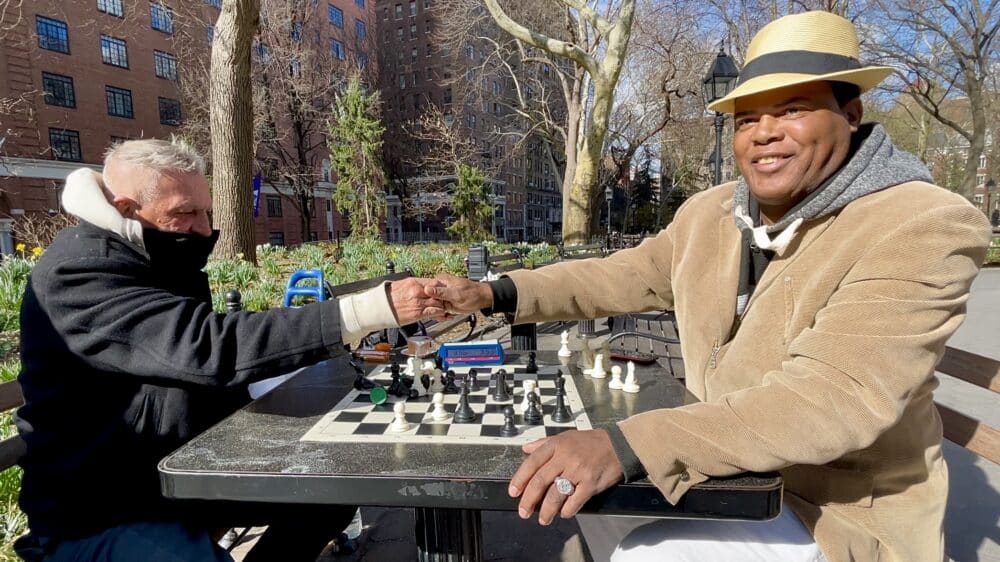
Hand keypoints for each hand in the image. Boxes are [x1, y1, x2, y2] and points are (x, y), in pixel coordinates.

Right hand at [387, 278, 447, 323]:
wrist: (379, 307)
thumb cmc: (388, 296)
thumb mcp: (401, 284)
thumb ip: (414, 285)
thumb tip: (422, 285)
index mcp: (414, 282)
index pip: (434, 283)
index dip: (440, 288)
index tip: (442, 291)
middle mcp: (418, 291)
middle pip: (438, 293)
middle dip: (443, 298)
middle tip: (445, 301)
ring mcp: (418, 302)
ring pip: (438, 303)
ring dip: (442, 306)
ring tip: (444, 309)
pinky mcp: (417, 313)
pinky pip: (434, 312)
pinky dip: (439, 314)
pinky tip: (441, 315)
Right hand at [426, 273, 492, 312]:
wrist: (482, 299)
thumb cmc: (472, 294)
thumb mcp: (456, 294)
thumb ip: (441, 292)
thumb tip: (427, 289)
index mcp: (440, 281)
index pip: (424, 289)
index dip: (423, 298)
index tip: (425, 306)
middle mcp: (439, 288)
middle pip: (427, 298)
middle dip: (429, 307)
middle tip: (438, 312)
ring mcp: (442, 296)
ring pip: (432, 305)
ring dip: (434, 312)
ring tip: (443, 315)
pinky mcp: (445, 303)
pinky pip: (438, 309)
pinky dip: (439, 315)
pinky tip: (444, 317)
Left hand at [508, 429, 622, 524]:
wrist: (619, 445)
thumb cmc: (590, 442)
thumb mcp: (565, 437)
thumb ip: (544, 443)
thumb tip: (525, 448)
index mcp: (556, 445)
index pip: (532, 462)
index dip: (520, 478)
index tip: (513, 492)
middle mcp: (565, 457)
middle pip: (540, 481)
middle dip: (529, 499)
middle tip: (523, 511)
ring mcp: (578, 470)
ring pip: (556, 494)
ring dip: (547, 510)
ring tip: (543, 519)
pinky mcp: (591, 483)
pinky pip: (575, 501)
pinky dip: (567, 510)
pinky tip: (563, 513)